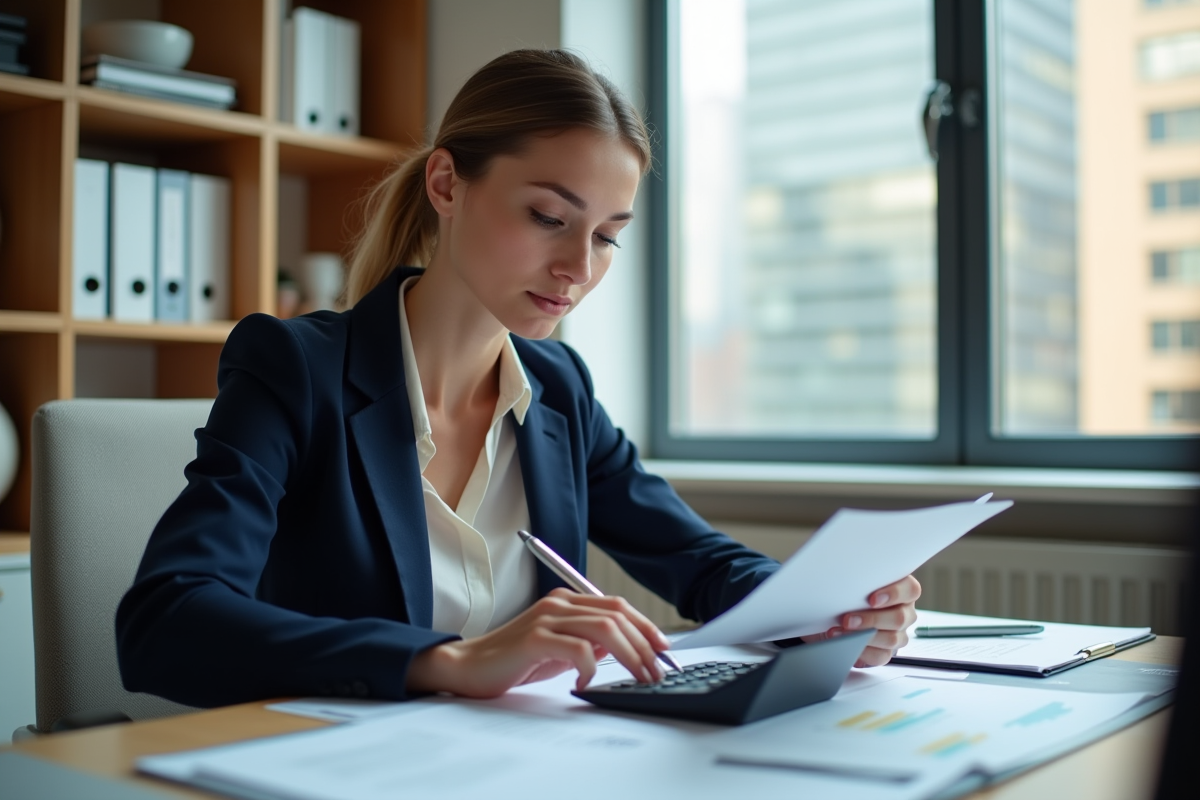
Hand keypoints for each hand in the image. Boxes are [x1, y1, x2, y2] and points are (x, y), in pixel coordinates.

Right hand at [406, 588, 670, 697]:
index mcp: (566, 601)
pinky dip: (592, 667)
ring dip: (630, 655)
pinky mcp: (534, 639)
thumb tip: (623, 648)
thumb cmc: (514, 661)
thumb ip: (589, 643)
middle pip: (617, 614)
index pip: (617, 606)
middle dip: (644, 644)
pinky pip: (578, 649)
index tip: (664, 649)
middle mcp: (559, 604)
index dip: (646, 626)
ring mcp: (546, 618)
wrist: (468, 667)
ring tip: (638, 676)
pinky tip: (588, 681)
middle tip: (657, 670)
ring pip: (605, 629)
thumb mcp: (560, 650)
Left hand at [803, 575, 920, 667]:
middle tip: (847, 619)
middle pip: (900, 618)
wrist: (837, 615)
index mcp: (902, 590)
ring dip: (863, 636)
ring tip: (839, 631)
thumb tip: (843, 580)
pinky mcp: (888, 651)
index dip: (894, 594)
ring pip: (892, 639)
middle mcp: (904, 611)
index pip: (910, 589)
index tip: (873, 599)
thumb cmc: (849, 595)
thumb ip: (860, 581)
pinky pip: (881, 655)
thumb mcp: (855, 583)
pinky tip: (847, 644)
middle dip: (871, 619)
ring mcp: (899, 632)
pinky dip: (862, 651)